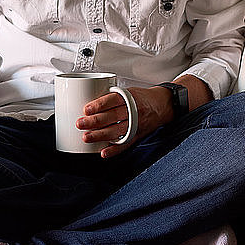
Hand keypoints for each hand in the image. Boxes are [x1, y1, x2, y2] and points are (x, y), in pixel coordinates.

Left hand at [76, 75, 213, 158]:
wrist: (164, 105)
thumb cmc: (142, 98)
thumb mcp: (128, 91)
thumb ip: (111, 98)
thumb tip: (88, 104)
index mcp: (129, 97)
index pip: (112, 100)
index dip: (99, 105)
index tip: (86, 109)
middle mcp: (133, 111)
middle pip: (112, 116)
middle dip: (94, 121)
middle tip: (80, 123)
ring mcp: (136, 124)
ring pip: (116, 131)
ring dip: (100, 135)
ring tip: (86, 137)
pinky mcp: (137, 135)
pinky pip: (125, 144)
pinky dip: (114, 150)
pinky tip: (103, 152)